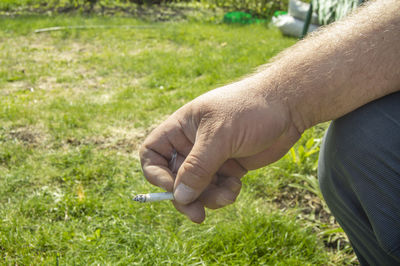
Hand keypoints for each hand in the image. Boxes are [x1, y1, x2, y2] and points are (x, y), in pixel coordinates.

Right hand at [140, 79, 300, 222]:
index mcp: (181, 128)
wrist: (288, 107)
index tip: (170, 187)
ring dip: (209, 197)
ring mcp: (211, 157)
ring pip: (197, 188)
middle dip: (185, 196)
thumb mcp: (220, 136)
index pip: (152, 153)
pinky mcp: (228, 167)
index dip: (155, 173)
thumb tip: (178, 197)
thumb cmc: (250, 110)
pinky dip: (223, 193)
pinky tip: (236, 186)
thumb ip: (198, 167)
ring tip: (228, 195)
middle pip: (174, 178)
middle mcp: (192, 144)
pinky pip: (216, 189)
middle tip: (197, 214)